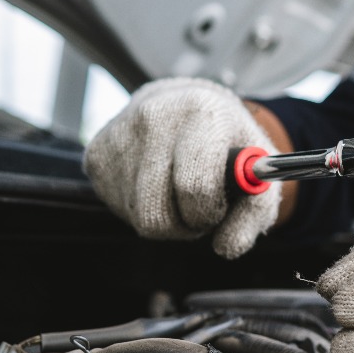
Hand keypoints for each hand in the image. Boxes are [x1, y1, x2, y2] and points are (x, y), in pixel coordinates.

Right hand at [82, 77, 280, 258]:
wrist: (184, 105)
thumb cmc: (225, 144)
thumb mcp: (257, 172)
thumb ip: (255, 213)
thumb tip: (228, 247)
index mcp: (203, 113)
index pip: (194, 186)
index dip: (208, 212)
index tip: (217, 207)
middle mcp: (156, 116)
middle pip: (158, 211)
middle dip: (186, 223)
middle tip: (201, 210)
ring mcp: (120, 135)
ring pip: (139, 216)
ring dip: (166, 219)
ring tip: (181, 195)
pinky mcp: (96, 153)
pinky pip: (119, 208)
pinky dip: (142, 210)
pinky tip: (159, 187)